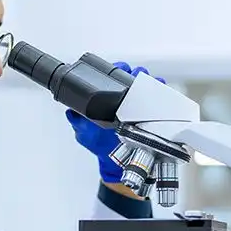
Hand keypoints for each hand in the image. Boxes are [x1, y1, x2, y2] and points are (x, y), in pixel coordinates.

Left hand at [65, 62, 164, 183]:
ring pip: (144, 82)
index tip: (115, 70)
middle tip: (131, 74)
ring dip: (145, 78)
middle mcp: (122, 98)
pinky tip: (158, 87)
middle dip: (131, 71)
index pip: (110, 77)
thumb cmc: (101, 145)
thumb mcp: (84, 132)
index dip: (113, 70)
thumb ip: (76, 120)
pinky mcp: (150, 111)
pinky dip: (159, 88)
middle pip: (130, 75)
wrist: (118, 161)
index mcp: (106, 98)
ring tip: (143, 81)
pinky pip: (158, 95)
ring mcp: (137, 104)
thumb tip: (71, 111)